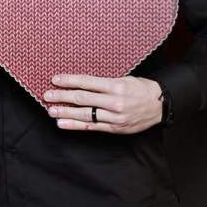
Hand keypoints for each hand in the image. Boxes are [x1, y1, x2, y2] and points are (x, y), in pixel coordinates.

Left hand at [43, 74, 162, 133]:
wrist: (159, 106)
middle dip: (62, 96)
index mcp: (116, 86)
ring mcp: (114, 117)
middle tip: (47, 95)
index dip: (69, 81)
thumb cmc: (141, 88)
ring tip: (51, 110)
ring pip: (85, 114)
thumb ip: (104, 82)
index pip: (87, 82)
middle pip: (83, 98)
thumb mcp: (124, 79)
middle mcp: (114, 102)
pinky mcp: (114, 128)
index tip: (55, 79)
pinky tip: (63, 123)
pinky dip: (75, 125)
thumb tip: (80, 82)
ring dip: (65, 112)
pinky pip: (91, 126)